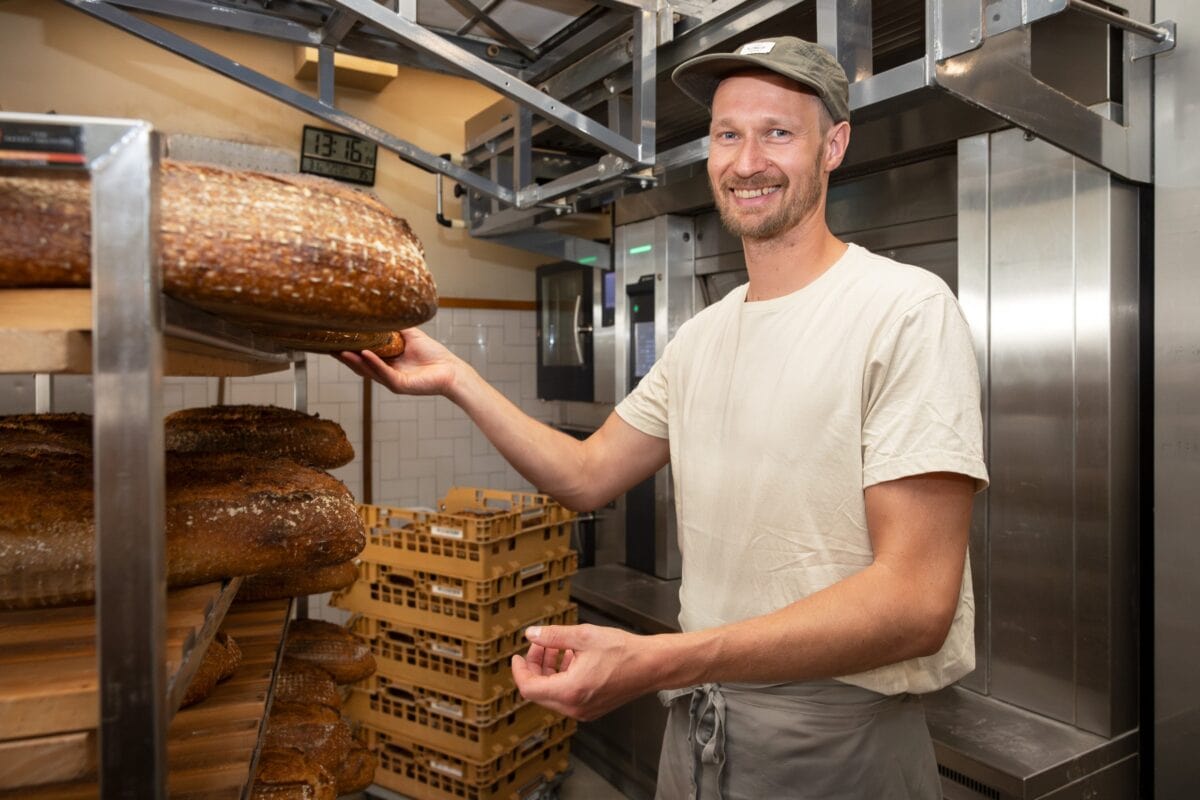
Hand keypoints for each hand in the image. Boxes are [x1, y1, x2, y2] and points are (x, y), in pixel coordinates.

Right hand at [334, 328, 460, 396]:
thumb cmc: (433, 354)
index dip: (347, 348)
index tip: (332, 338)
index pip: (361, 356)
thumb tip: (380, 310)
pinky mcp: (400, 385)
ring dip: (354, 361)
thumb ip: (394, 326)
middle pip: (359, 365)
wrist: (450, 369)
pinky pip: (384, 374)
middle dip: (344, 356)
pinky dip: (374, 364)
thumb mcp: (409, 334)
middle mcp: (385, 372)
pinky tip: (365, 354)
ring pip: (368, 371)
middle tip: (328, 346)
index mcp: (386, 362)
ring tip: (340, 351)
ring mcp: (391, 380)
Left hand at [511, 623, 653, 720]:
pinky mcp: (591, 709)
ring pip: (552, 694)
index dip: (519, 671)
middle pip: (539, 692)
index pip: (529, 688)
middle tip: (540, 645)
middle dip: (535, 666)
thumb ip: (553, 636)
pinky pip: (566, 696)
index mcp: (570, 691)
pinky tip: (572, 658)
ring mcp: (583, 711)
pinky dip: (563, 678)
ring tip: (557, 647)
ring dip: (549, 671)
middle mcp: (574, 707)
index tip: (517, 656)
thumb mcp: (584, 636)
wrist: (651, 665)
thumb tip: (532, 634)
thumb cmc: (624, 652)